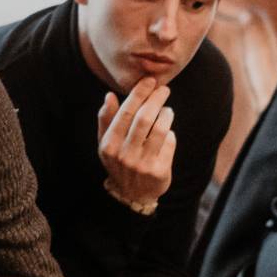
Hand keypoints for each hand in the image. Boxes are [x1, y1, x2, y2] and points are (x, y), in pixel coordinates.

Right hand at [97, 77, 175, 205]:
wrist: (131, 195)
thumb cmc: (119, 161)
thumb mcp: (106, 143)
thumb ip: (106, 120)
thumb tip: (109, 95)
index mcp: (109, 145)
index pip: (125, 113)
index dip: (139, 94)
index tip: (149, 81)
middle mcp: (125, 155)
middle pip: (145, 118)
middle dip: (156, 99)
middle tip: (164, 89)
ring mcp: (142, 164)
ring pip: (161, 129)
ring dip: (166, 114)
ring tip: (166, 110)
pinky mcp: (159, 171)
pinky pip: (170, 143)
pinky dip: (171, 133)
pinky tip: (167, 132)